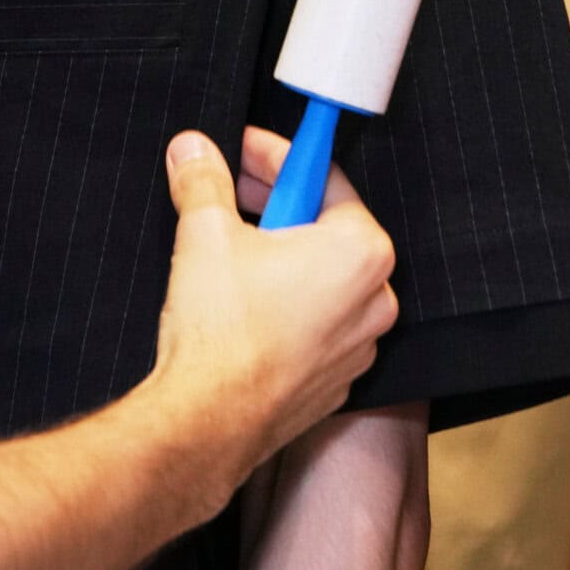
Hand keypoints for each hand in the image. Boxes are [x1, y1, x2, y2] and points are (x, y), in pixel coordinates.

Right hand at [149, 126, 397, 514]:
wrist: (208, 421)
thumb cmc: (221, 331)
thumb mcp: (205, 230)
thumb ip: (203, 179)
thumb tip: (194, 150)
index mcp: (360, 251)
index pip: (322, 176)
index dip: (274, 155)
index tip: (242, 149)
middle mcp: (375, 299)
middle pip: (325, 225)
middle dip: (274, 203)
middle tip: (229, 192)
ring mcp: (358, 346)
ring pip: (322, 277)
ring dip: (281, 254)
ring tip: (231, 248)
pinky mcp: (334, 379)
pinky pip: (317, 322)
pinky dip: (287, 302)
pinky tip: (243, 302)